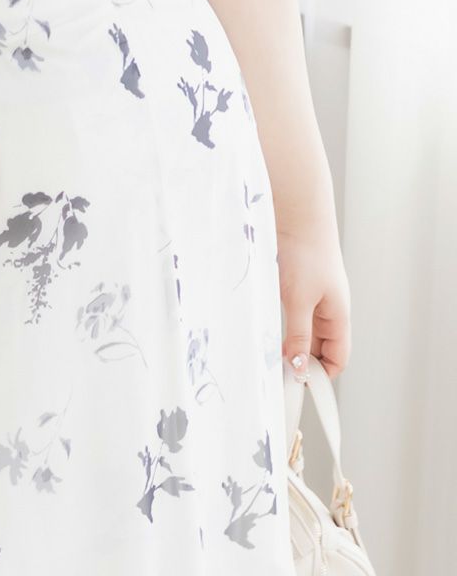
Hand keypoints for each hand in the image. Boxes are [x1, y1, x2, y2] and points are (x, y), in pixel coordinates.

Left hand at [276, 217, 351, 381]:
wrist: (295, 213)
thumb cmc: (305, 253)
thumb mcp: (299, 299)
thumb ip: (298, 334)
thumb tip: (298, 367)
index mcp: (338, 315)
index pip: (337, 358)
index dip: (321, 376)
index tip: (298, 387)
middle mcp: (327, 308)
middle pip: (318, 347)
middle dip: (300, 361)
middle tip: (276, 375)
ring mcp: (311, 295)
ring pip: (301, 330)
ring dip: (287, 343)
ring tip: (267, 354)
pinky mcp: (294, 283)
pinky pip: (290, 313)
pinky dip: (279, 324)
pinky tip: (263, 328)